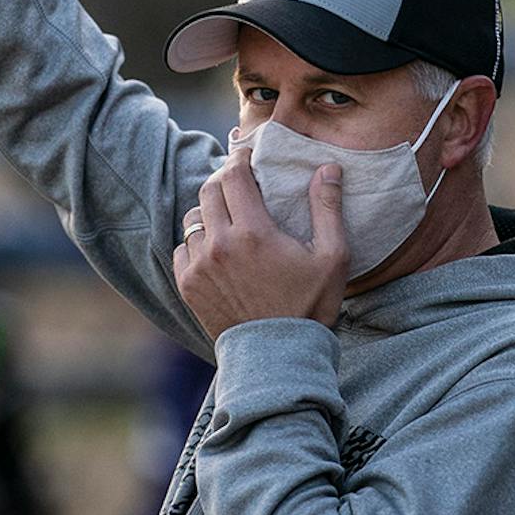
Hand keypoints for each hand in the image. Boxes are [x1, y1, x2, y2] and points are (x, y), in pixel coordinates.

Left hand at [174, 147, 345, 338]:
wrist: (280, 357)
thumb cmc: (311, 305)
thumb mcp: (332, 257)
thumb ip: (328, 209)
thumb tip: (328, 168)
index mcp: (253, 232)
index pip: (233, 175)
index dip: (239, 159)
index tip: (248, 158)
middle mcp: (220, 244)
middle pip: (209, 190)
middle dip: (224, 181)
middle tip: (240, 184)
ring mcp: (199, 266)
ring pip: (193, 219)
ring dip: (209, 212)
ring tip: (228, 219)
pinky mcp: (188, 286)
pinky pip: (182, 249)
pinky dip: (196, 243)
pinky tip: (216, 250)